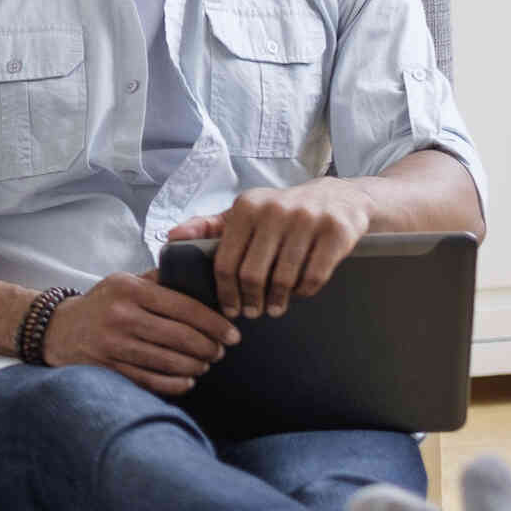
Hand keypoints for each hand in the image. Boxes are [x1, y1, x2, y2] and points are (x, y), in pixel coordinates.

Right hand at [41, 271, 239, 396]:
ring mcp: (114, 344)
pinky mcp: (110, 368)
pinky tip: (188, 380)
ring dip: (196, 366)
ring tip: (206, 363)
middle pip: (181, 337)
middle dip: (210, 347)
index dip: (215, 323)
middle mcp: (122, 315)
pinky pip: (153, 381)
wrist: (58, 330)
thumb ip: (157, 282)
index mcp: (130, 289)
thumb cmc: (100, 305)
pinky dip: (177, 384)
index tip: (233, 333)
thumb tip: (200, 282)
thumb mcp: (123, 282)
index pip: (185, 306)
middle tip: (221, 351)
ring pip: (170, 362)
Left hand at [166, 179, 374, 319]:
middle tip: (253, 312)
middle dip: (250, 301)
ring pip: (284, 278)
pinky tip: (299, 293)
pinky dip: (304, 292)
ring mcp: (307, 220)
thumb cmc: (282, 212)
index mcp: (246, 207)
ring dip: (278, 301)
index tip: (230, 309)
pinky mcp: (336, 232)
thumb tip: (170, 237)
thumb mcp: (245, 214)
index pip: (225, 260)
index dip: (225, 292)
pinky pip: (314, 276)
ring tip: (275, 308)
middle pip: (252, 274)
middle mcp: (275, 210)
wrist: (340, 198)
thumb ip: (208, 227)